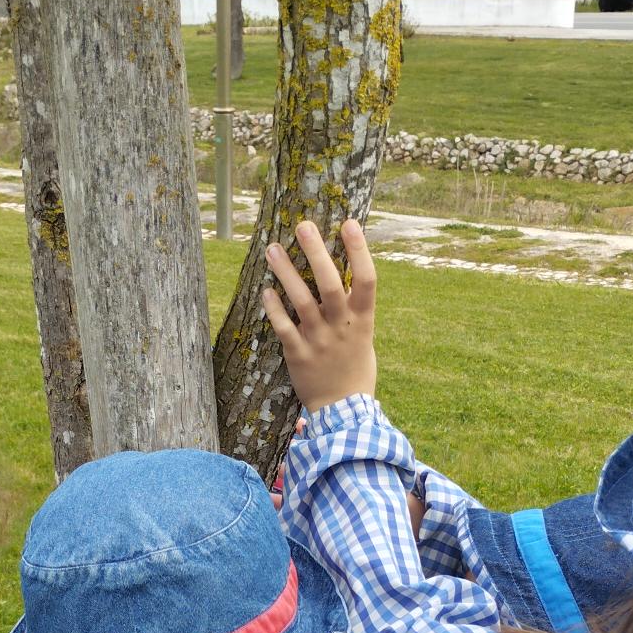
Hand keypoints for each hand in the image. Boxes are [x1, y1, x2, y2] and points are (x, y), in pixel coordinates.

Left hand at [262, 220, 377, 412]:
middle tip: (303, 225)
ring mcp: (319, 340)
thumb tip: (343, 270)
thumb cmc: (354, 366)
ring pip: (301, 301)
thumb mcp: (364, 335)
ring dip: (286, 272)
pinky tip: (265, 290)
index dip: (359, 250)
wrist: (344, 409)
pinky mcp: (298, 355)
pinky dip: (274, 308)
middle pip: (329, 283)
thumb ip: (354, 307)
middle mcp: (341, 326)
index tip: (349, 223)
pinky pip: (283, 327)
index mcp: (363, 320)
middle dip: (316, 252)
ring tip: (272, 249)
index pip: (366, 279)